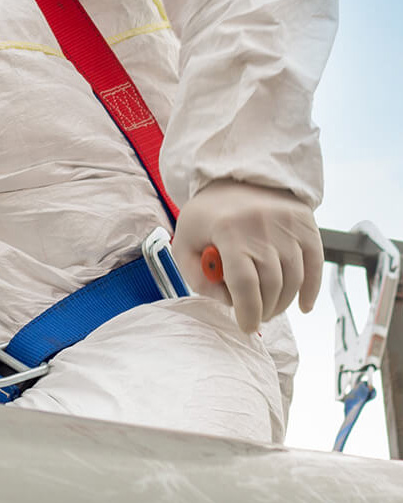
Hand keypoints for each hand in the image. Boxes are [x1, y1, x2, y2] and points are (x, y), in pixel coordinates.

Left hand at [172, 179, 322, 332]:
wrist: (235, 177)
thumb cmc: (207, 216)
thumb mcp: (186, 241)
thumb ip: (196, 277)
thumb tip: (227, 303)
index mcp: (227, 230)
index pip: (244, 283)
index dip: (247, 312)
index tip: (245, 326)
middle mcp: (260, 226)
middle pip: (271, 285)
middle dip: (264, 310)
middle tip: (257, 316)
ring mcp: (287, 225)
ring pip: (294, 279)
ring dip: (283, 303)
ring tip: (270, 308)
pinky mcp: (305, 225)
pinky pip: (315, 265)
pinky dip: (311, 291)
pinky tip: (302, 306)